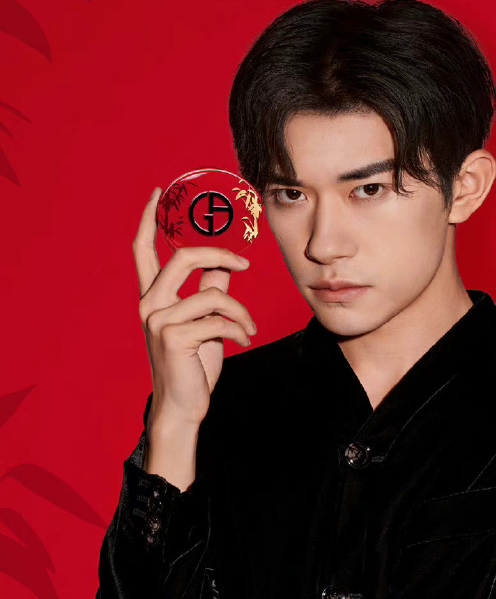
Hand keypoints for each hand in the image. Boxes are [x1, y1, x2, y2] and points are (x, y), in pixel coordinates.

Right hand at [133, 187, 257, 429]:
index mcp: (153, 297)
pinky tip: (244, 342)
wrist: (183, 406)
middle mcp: (150, 304)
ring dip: (241, 313)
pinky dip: (239, 329)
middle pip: (184, 257)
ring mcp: (159, 320)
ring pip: (213, 294)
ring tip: (250, 329)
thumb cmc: (193, 366)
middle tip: (245, 265)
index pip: (143, 250)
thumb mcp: (204, 323)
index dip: (149, 219)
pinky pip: (218, 319)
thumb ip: (211, 292)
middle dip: (220, 255)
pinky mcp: (173, 337)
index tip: (158, 192)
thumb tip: (226, 267)